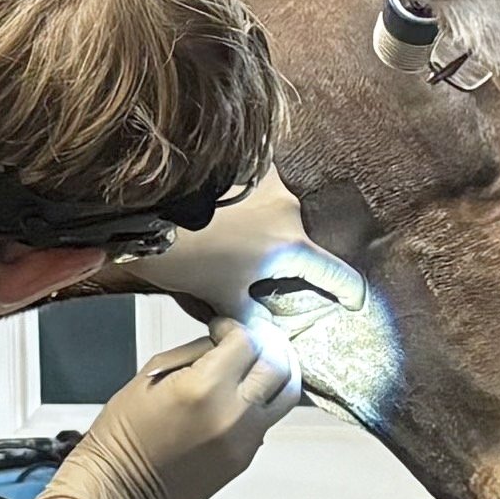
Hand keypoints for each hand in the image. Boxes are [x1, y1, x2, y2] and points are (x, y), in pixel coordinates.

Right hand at [32, 318, 299, 498]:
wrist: (120, 486)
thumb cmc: (124, 434)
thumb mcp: (152, 374)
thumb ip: (195, 352)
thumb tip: (222, 341)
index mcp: (204, 387)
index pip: (245, 341)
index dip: (234, 328)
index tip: (223, 329)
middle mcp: (232, 414)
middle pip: (277, 365)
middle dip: (266, 345)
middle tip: (250, 341)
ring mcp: (244, 441)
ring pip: (287, 396)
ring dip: (279, 374)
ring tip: (263, 364)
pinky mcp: (245, 459)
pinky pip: (268, 422)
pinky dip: (263, 403)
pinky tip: (245, 396)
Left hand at [131, 166, 366, 326]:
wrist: (146, 210)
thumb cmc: (185, 258)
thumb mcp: (222, 297)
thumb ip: (253, 320)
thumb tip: (269, 336)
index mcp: (290, 246)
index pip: (336, 274)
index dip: (349, 292)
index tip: (353, 301)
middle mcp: (289, 208)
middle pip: (304, 240)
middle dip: (290, 259)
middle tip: (265, 270)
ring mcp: (270, 180)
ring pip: (282, 211)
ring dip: (269, 226)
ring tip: (238, 239)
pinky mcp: (247, 162)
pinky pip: (262, 184)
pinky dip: (252, 199)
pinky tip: (228, 211)